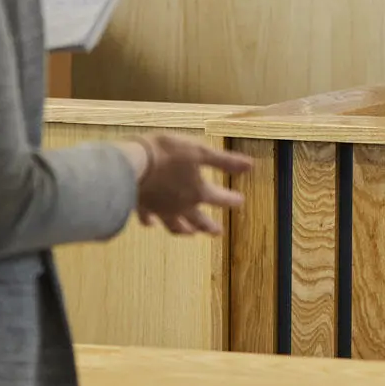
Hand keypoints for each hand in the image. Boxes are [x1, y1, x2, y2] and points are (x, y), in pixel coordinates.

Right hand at [123, 133, 250, 236]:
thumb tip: (251, 166)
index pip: (220, 199)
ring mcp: (161, 209)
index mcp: (198, 192)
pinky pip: (148, 218)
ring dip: (184, 230)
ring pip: (175, 225)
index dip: (231, 200)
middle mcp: (181, 206)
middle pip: (199, 220)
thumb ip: (225, 161)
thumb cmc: (168, 154)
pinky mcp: (142, 207)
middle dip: (209, 226)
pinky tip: (151, 224)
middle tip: (217, 232)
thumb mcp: (200, 152)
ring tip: (190, 234)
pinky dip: (151, 222)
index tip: (240, 201)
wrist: (132, 163)